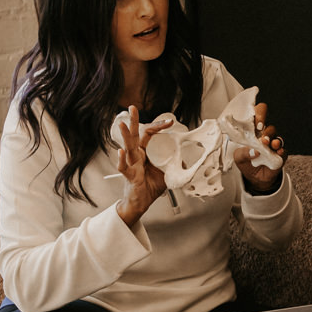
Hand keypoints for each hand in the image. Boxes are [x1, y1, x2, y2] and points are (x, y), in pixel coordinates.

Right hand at [115, 105, 171, 225]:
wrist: (140, 204)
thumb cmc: (150, 187)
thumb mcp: (168, 173)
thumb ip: (176, 166)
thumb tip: (190, 160)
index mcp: (145, 153)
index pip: (149, 135)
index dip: (158, 127)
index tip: (170, 122)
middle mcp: (136, 156)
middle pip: (134, 136)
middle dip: (133, 121)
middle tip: (132, 107)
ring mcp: (132, 165)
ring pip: (128, 147)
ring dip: (125, 135)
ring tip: (122, 124)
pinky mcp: (129, 176)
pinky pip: (124, 167)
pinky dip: (122, 160)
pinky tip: (121, 152)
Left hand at [235, 101, 286, 192]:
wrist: (254, 177)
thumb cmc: (245, 161)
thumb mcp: (238, 157)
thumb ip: (243, 153)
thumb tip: (255, 151)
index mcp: (253, 130)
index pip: (258, 115)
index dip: (260, 115)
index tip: (257, 124)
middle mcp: (265, 135)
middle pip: (269, 126)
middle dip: (267, 131)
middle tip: (263, 138)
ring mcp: (274, 144)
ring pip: (277, 137)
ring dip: (274, 140)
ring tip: (271, 144)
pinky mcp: (280, 155)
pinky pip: (283, 151)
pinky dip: (281, 151)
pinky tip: (278, 152)